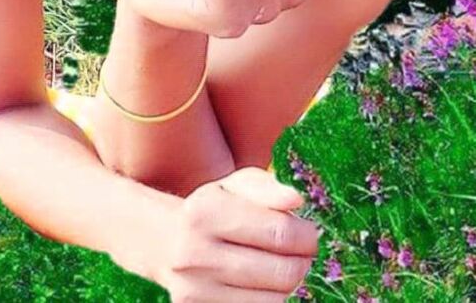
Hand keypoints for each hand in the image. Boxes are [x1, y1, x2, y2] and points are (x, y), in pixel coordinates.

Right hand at [154, 166, 318, 301]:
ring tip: (284, 266)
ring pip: (274, 300)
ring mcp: (195, 290)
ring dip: (290, 283)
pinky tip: (265, 283)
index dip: (306, 235)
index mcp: (206, 212)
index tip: (310, 232)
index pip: (280, 232)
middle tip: (304, 253)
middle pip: (281, 272)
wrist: (165, 242)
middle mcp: (196, 253)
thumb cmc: (212, 207)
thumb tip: (296, 201)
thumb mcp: (235, 185)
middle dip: (303, 261)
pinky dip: (270, 299)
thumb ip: (267, 188)